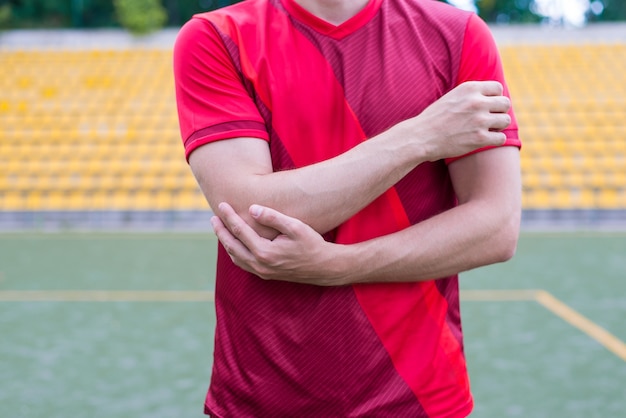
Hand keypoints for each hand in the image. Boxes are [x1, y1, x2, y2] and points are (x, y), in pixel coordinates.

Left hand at [211, 202, 345, 285]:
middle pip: (232, 246)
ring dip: (226, 242)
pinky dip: (235, 252)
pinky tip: (235, 244)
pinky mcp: (266, 275)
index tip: (221, 204)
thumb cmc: (312, 244)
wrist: (324, 268)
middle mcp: (260, 264)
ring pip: (236, 257)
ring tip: (220, 229)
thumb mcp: (296, 227)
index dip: (229, 216)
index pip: (240, 231)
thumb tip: (252, 209)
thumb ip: (273, 217)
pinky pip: (243, 264)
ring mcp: (262, 272)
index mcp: (265, 252)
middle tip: (214, 217)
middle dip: (221, 231)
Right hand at [401, 81, 511, 161]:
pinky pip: (501, 138)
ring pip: (505, 121)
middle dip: (499, 111)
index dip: (495, 98)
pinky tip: (485, 140)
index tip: (488, 106)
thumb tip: (490, 96)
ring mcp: (480, 121)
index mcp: (470, 89)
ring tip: (486, 129)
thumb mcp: (452, 97)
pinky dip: (495, 140)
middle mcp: (477, 102)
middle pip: (505, 104)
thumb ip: (470, 94)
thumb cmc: (434, 118)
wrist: (421, 137)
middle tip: (489, 119)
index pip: (498, 88)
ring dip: (498, 126)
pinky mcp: (480, 138)